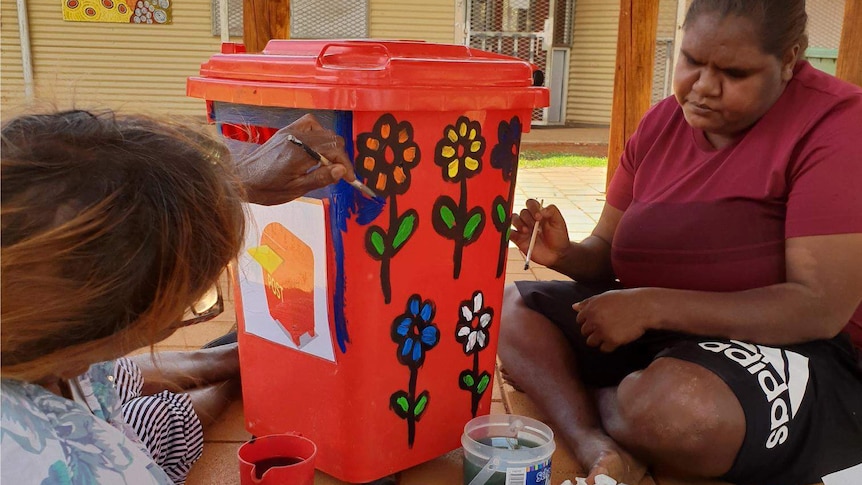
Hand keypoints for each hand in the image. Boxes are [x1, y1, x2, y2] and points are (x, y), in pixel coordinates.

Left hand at [236, 114, 356, 204]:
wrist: (241, 178)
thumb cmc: (266, 187)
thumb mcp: (296, 189)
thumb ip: (320, 178)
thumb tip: (341, 170)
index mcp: (300, 153)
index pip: (334, 151)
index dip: (346, 164)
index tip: (350, 177)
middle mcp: (296, 138)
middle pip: (332, 138)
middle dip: (340, 156)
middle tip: (340, 173)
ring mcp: (290, 132)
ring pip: (323, 130)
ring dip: (330, 146)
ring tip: (327, 163)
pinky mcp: (286, 132)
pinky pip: (309, 124)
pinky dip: (318, 133)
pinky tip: (316, 147)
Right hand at [510, 199, 571, 267]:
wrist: (557, 254)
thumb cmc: (558, 237)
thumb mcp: (559, 221)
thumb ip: (551, 211)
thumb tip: (541, 209)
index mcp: (538, 213)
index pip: (531, 204)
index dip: (533, 208)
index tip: (539, 217)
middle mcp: (529, 220)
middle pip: (523, 212)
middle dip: (528, 218)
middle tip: (534, 225)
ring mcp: (523, 229)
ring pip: (514, 219)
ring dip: (519, 223)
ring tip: (526, 231)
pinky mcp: (518, 239)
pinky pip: (509, 233)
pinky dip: (509, 232)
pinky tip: (518, 235)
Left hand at [574, 288, 657, 351]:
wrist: (644, 307)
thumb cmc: (624, 300)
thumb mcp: (604, 296)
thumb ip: (588, 302)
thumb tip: (573, 307)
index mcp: (591, 308)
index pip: (580, 320)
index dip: (589, 321)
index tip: (599, 320)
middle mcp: (594, 320)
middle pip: (584, 332)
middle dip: (593, 331)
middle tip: (606, 327)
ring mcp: (603, 331)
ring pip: (591, 342)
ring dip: (599, 340)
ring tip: (610, 334)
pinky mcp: (612, 341)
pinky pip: (604, 349)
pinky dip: (609, 346)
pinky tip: (617, 338)